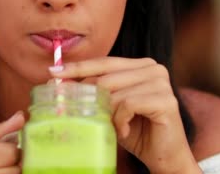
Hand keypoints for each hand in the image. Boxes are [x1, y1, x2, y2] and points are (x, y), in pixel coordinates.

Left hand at [50, 57, 200, 173]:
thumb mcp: (112, 107)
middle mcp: (154, 68)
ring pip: (115, 92)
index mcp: (141, 65)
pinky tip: (124, 131)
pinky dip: (120, 121)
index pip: (104, 62)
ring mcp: (161, 82)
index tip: (53, 72)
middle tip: (82, 115)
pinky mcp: (166, 100)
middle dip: (90, 98)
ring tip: (113, 127)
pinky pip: (128, 105)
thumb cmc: (136, 131)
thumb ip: (95, 92)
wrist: (164, 157)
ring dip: (107, 115)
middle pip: (107, 77)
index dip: (79, 67)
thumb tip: (58, 80)